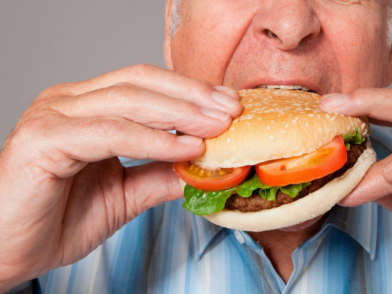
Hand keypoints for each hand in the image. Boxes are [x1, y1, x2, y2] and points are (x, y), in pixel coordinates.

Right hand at [0, 64, 241, 290]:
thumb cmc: (55, 221)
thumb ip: (159, 175)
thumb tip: (203, 167)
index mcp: (86, 107)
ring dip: (181, 112)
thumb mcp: (124, 195)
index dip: (190, 90)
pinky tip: (185, 147)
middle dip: (193, 95)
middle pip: (141, 82)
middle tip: (231, 110)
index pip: (146, 84)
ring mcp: (53, 115)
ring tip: (217, 126)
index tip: (228, 104)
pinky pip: (110, 132)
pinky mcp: (44, 139)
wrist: (6, 253)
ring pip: (129, 100)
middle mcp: (68, 102)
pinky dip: (153, 139)